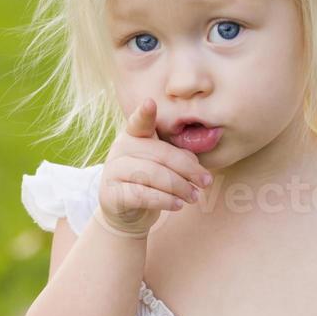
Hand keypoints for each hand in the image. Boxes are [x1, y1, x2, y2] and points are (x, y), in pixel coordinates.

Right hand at [97, 97, 210, 236]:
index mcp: (134, 135)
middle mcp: (120, 149)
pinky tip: (178, 205)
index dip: (144, 114)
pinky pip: (143, 195)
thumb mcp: (165, 165)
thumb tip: (194, 164)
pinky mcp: (110, 194)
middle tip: (205, 182)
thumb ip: (178, 157)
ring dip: (179, 187)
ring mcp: (112, 171)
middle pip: (160, 154)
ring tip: (194, 196)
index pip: (140, 122)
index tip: (150, 103)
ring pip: (153, 175)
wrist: (126, 213)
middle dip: (187, 169)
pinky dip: (165, 200)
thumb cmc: (150, 183)